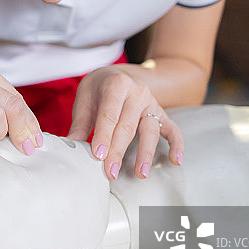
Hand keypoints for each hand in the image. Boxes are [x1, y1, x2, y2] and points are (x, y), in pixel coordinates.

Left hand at [68, 66, 183, 178]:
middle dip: (118, 151)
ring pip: (150, 130)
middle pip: (127, 126)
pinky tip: (175, 160)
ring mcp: (151, 103)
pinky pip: (172, 128)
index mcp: (116, 85)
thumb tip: (72, 145)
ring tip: (140, 173)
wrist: (119, 75)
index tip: (98, 155)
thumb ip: (80, 122)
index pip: (109, 114)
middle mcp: (137, 92)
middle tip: (110, 172)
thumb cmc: (99, 89)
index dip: (103, 136)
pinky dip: (176, 144)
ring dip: (145, 153)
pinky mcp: (161, 113)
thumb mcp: (85, 98)